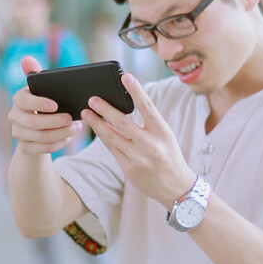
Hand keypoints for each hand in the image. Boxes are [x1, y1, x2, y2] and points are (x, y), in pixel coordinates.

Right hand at [8, 55, 82, 156]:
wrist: (36, 128)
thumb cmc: (43, 103)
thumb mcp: (41, 89)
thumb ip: (36, 74)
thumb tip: (26, 59)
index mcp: (19, 99)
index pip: (25, 101)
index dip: (39, 103)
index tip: (56, 105)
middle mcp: (14, 116)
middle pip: (33, 122)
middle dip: (54, 122)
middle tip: (71, 119)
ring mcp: (18, 133)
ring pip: (39, 137)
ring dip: (60, 133)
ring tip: (76, 128)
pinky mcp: (25, 147)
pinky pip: (42, 149)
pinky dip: (58, 144)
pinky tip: (68, 137)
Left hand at [82, 73, 195, 208]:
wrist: (176, 187)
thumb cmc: (169, 155)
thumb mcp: (165, 136)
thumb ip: (147, 122)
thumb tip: (123, 106)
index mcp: (162, 131)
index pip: (147, 106)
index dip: (136, 90)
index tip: (125, 77)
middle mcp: (150, 144)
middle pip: (122, 122)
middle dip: (105, 109)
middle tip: (92, 99)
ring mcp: (138, 157)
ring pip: (112, 136)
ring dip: (97, 123)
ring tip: (86, 113)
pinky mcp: (129, 168)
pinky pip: (112, 149)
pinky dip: (103, 137)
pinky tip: (96, 129)